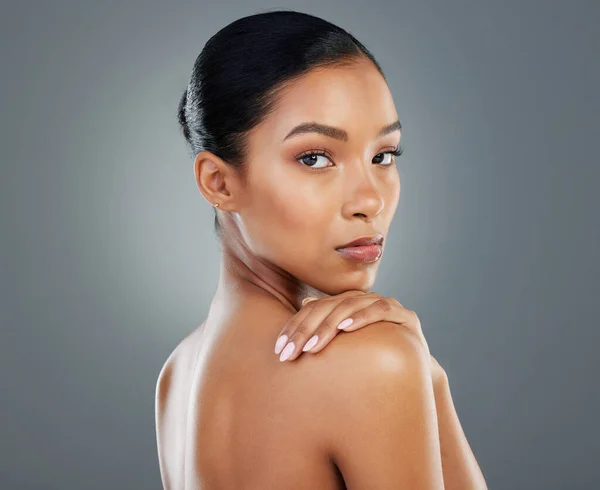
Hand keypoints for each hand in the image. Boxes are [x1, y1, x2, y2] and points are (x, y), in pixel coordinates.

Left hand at [274, 290, 430, 361]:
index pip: (312, 309)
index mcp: (344, 305)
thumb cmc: (372, 359)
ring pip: (350, 305)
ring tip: (313, 345)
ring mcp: (384, 304)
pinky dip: (363, 316)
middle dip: (306, 330)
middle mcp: (362, 300)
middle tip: (291, 352)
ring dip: (330, 325)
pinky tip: (347, 328)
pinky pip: (380, 309)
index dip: (294, 327)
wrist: (413, 370)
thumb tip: (302, 308)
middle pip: (327, 307)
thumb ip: (322, 334)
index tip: (279, 350)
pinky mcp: (404, 315)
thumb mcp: (342, 350)